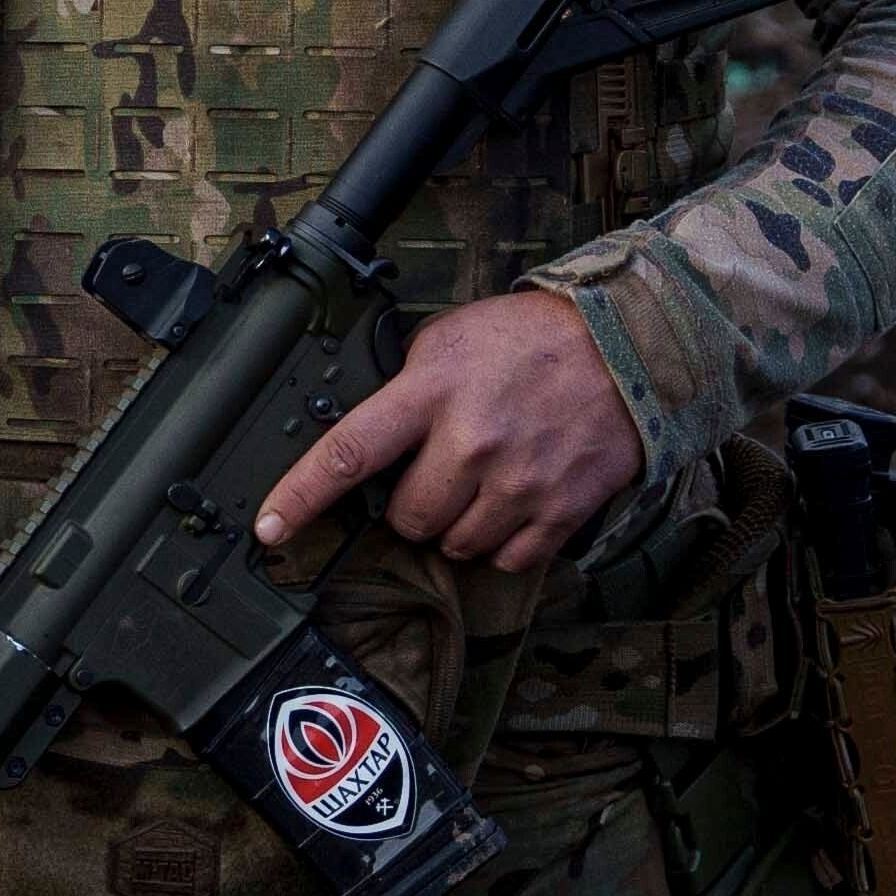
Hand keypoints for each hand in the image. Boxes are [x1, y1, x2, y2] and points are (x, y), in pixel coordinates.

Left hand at [253, 285, 646, 579]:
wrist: (626, 347)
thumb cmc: (531, 340)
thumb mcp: (452, 336)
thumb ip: (406, 383)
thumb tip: (366, 427)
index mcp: (431, 392)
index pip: (348, 452)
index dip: (300, 497)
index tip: (269, 528)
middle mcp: (470, 442)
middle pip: (406, 518)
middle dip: (412, 505)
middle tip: (439, 472)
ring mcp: (517, 482)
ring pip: (454, 545)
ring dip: (458, 525)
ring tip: (483, 482)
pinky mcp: (558, 510)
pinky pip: (506, 559)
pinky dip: (502, 542)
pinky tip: (514, 502)